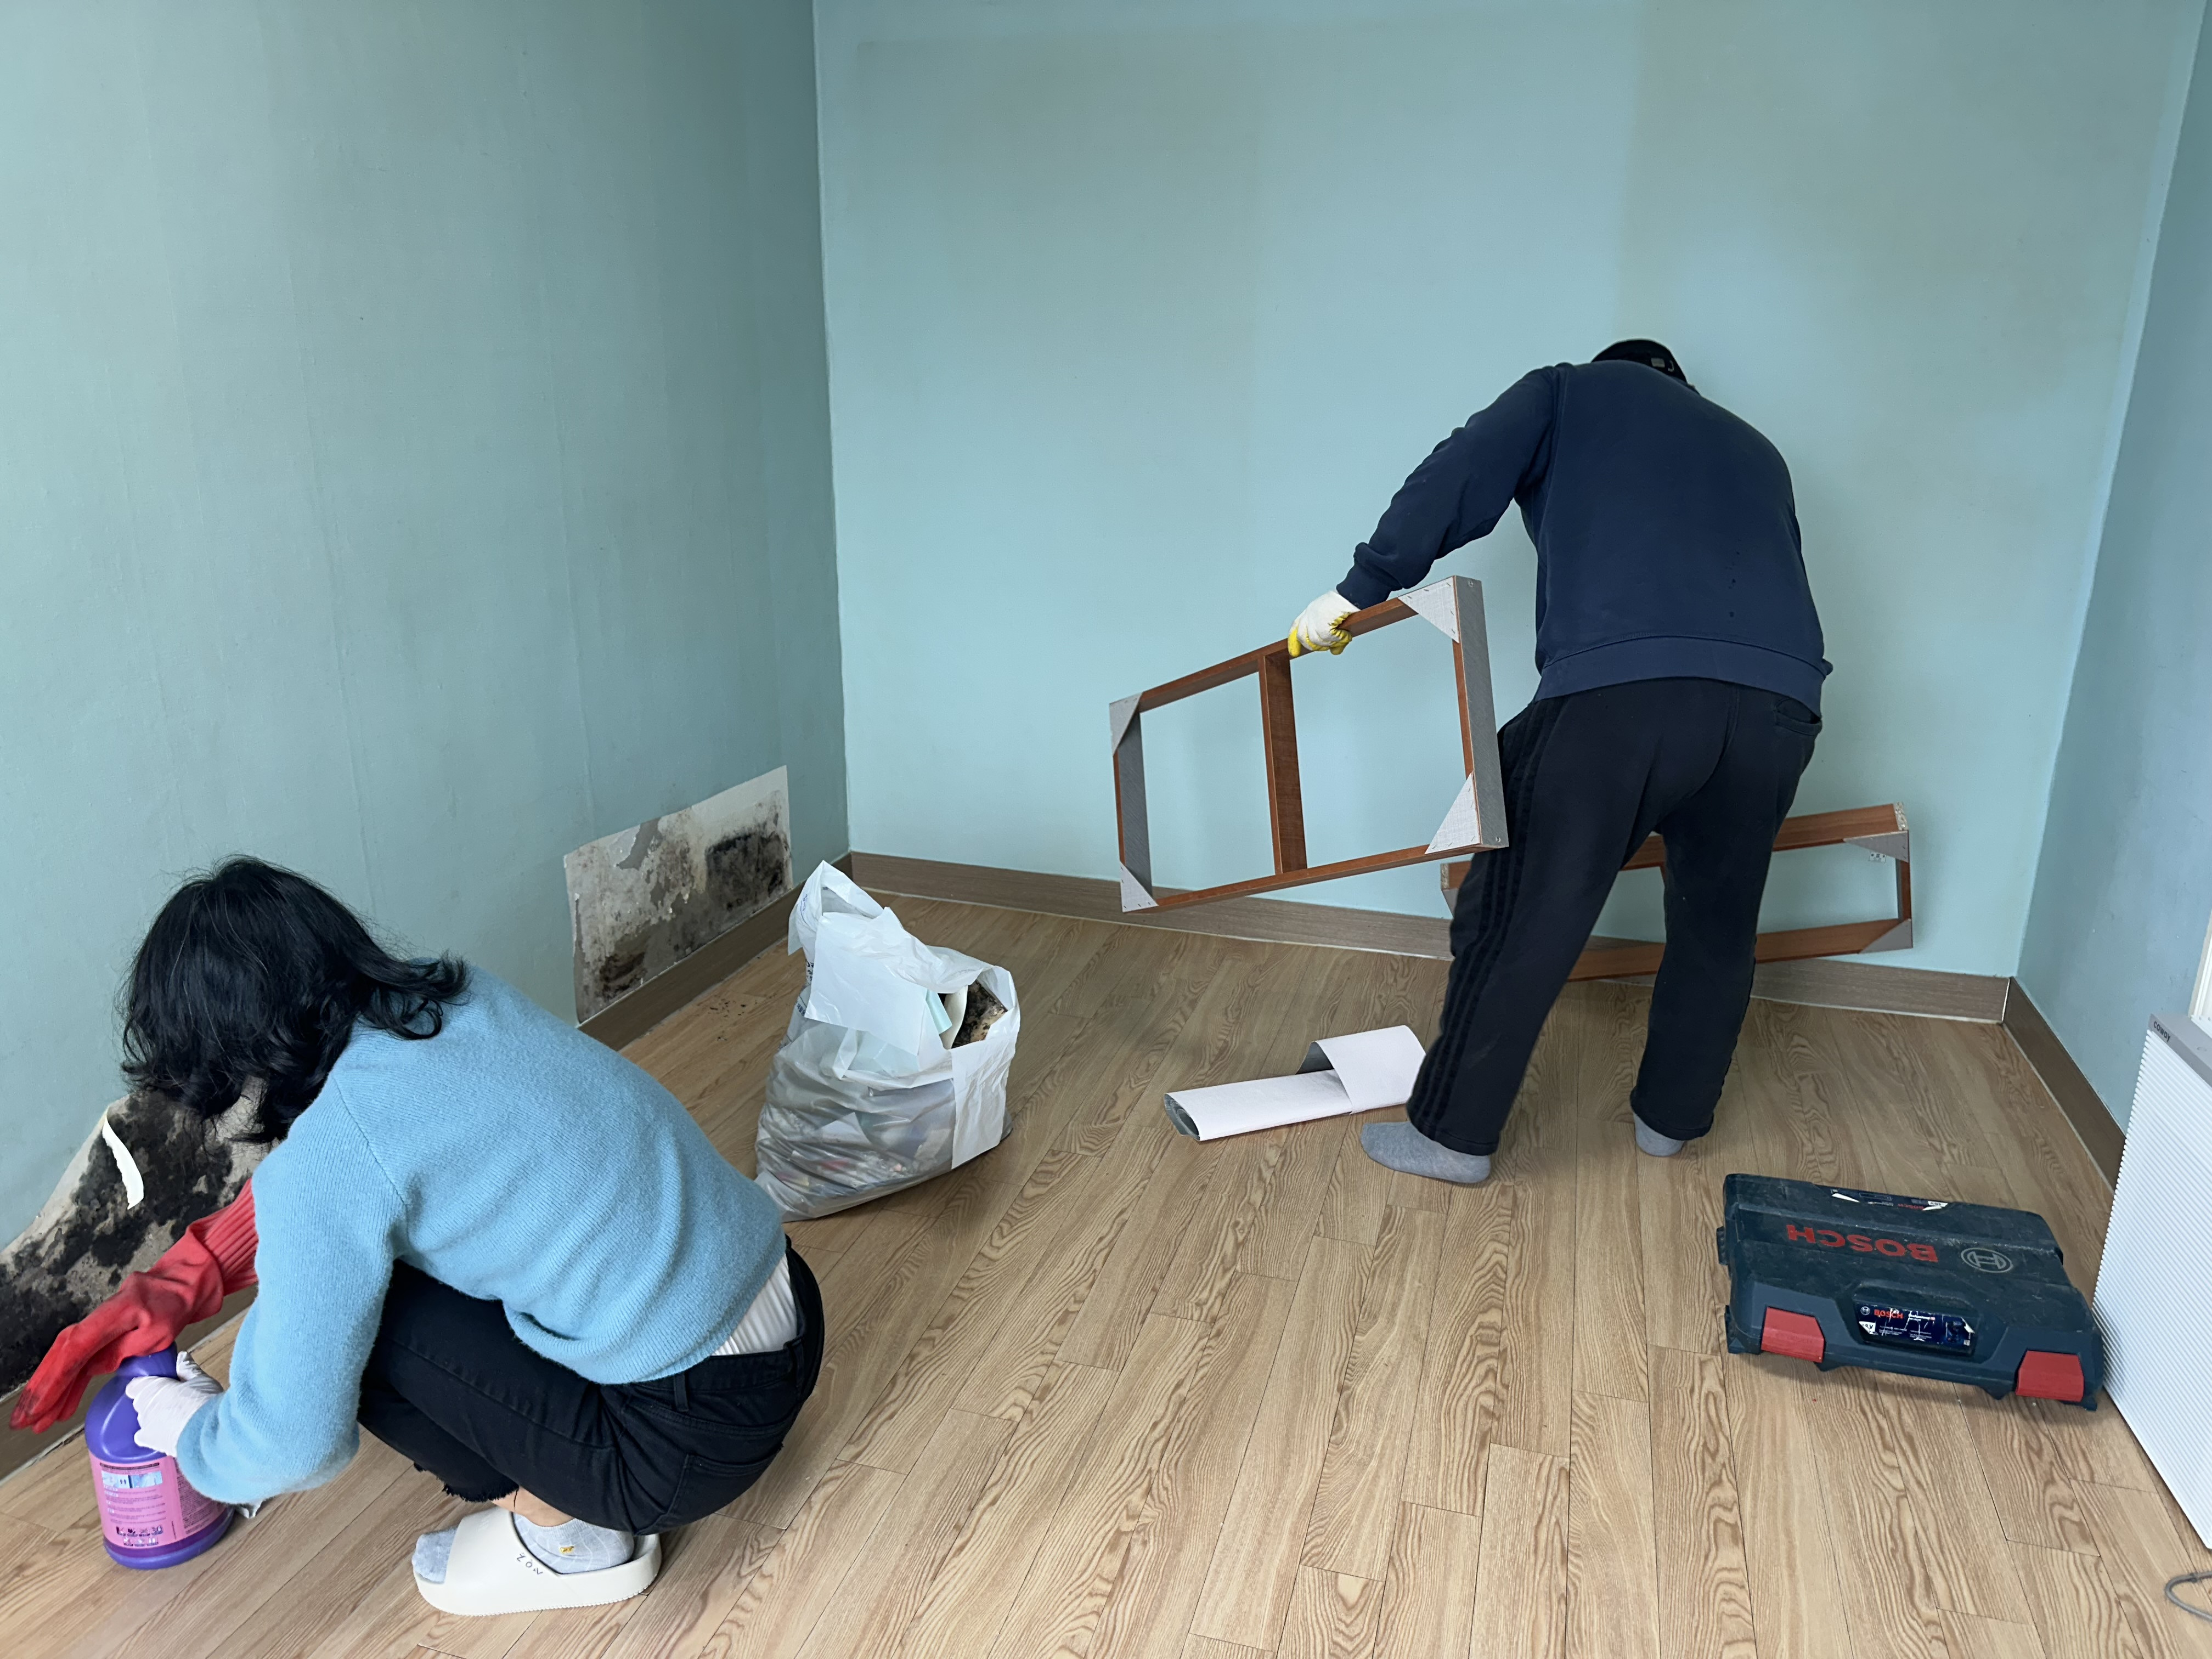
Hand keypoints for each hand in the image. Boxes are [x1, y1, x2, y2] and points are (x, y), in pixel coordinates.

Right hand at [9, 1188, 253, 1432]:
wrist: (188, 1280)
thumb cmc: (178, 1301)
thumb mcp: (159, 1331)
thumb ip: (126, 1349)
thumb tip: (95, 1368)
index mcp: (110, 1315)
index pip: (74, 1352)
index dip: (54, 1381)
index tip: (39, 1406)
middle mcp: (97, 1319)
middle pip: (61, 1356)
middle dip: (41, 1390)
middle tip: (25, 1420)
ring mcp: (98, 1326)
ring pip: (66, 1359)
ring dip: (51, 1390)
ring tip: (37, 1421)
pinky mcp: (104, 1334)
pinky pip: (81, 1359)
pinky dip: (70, 1382)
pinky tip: (61, 1406)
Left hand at [126, 1350, 222, 1455]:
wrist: (206, 1433)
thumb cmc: (204, 1403)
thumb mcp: (201, 1380)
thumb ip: (188, 1369)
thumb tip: (182, 1356)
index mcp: (152, 1387)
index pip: (136, 1384)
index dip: (146, 1384)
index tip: (158, 1384)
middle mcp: (143, 1405)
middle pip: (142, 1401)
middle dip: (153, 1399)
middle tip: (172, 1399)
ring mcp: (144, 1424)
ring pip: (144, 1417)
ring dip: (154, 1416)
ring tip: (173, 1417)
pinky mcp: (149, 1441)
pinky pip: (143, 1436)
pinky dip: (150, 1434)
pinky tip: (163, 1433)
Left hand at [1288, 589, 1358, 657]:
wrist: (1353, 594)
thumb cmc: (1347, 604)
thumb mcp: (1337, 622)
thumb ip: (1333, 638)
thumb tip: (1335, 651)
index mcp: (1311, 611)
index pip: (1296, 627)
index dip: (1293, 641)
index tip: (1294, 652)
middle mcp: (1309, 613)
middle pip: (1303, 637)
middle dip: (1315, 646)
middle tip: (1330, 645)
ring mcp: (1314, 617)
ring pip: (1315, 640)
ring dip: (1330, 643)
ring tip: (1342, 637)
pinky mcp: (1322, 621)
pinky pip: (1327, 638)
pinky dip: (1338, 639)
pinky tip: (1345, 635)